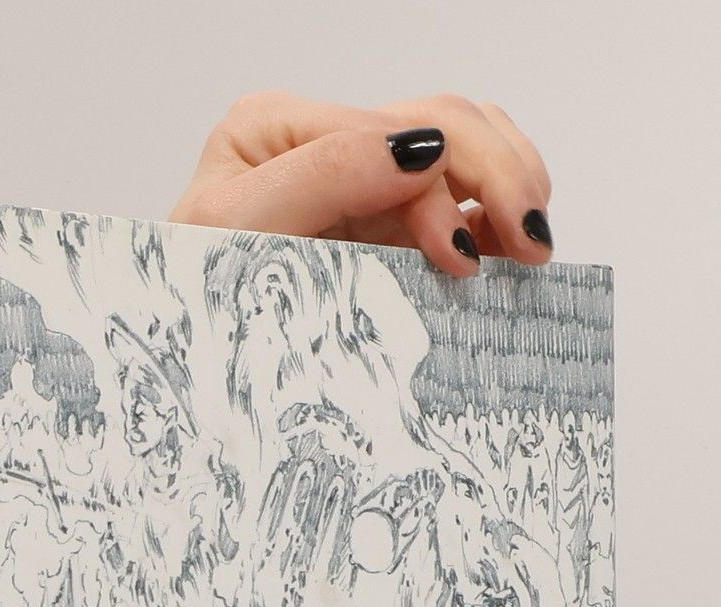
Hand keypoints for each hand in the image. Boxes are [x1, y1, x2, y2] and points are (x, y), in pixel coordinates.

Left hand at [170, 91, 553, 279]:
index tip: (463, 260)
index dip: (444, 184)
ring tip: (534, 246)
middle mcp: (325, 143)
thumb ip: (324, 176)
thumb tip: (421, 149)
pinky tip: (513, 251)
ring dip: (512, 185)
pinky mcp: (387, 226)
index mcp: (278, 128)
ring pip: (465, 147)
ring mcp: (361, 183)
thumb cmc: (192, 305)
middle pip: (442, 122)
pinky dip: (497, 216)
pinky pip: (463, 198)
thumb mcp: (238, 233)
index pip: (390, 130)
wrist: (185, 371)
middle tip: (535, 245)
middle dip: (499, 175)